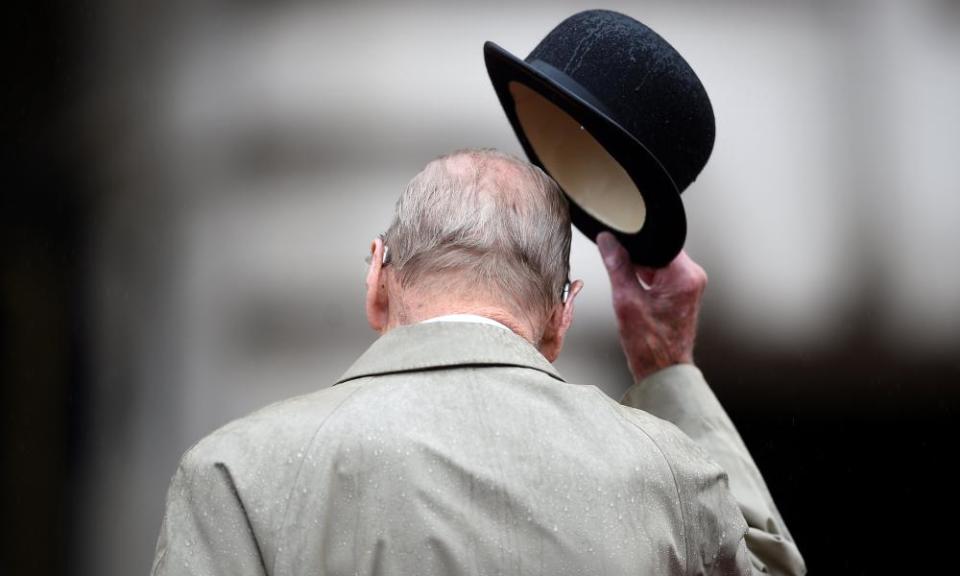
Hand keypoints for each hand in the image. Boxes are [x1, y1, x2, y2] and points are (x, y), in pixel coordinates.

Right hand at [597, 232, 706, 381]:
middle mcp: (692, 277)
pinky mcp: (682, 292)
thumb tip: (607, 241)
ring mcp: (689, 285)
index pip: (657, 240)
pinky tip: (639, 299)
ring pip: (657, 262)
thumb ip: (617, 266)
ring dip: (640, 272)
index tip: (619, 245)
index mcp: (684, 276)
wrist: (663, 372)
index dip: (635, 240)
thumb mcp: (626, 301)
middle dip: (636, 259)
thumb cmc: (651, 347)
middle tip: (626, 282)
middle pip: (657, 250)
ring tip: (635, 297)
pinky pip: (660, 274)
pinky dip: (646, 280)